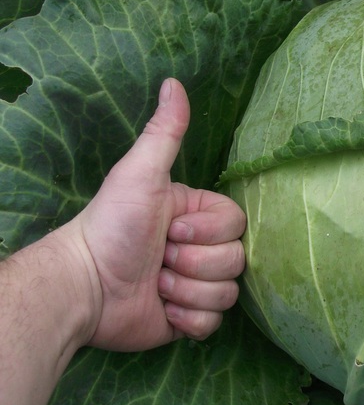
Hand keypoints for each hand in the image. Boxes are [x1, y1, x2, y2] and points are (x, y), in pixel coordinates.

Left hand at [70, 78, 245, 350]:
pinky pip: (215, 323)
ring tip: (156, 285)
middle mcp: (201, 250)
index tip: (171, 231)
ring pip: (228, 293)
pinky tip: (163, 311)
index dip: (208, 232)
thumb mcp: (139, 175)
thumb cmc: (111, 227)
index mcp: (197, 217)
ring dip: (187, 291)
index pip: (237, 225)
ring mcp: (196, 285)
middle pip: (237, 260)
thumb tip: (173, 82)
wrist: (84, 288)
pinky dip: (188, 320)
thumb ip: (163, 133)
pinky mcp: (189, 319)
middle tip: (160, 259)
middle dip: (195, 264)